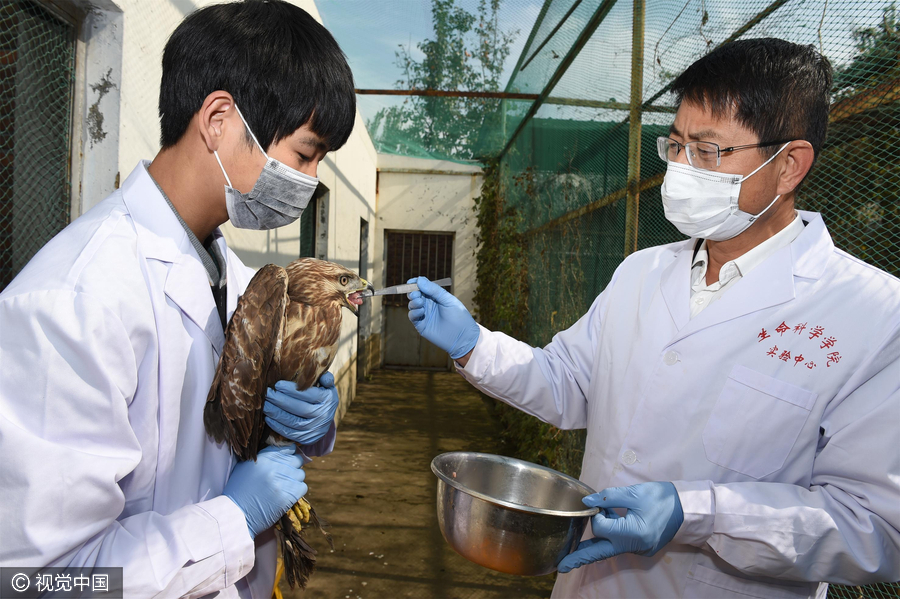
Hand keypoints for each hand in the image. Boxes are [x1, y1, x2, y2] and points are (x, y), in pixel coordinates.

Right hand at [223, 445, 306, 537]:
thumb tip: (283, 452)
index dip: (289, 454)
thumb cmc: (239, 490)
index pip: (288, 448)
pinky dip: (297, 491)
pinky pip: (303, 487)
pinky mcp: (287, 496)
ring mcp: (281, 482)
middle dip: (292, 467)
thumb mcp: (246, 466)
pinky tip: (287, 494)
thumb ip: (264, 457)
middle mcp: (274, 467)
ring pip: (300, 474)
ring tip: (284, 487)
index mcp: (264, 458)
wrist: (236, 514)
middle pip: (297, 460)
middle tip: (285, 475)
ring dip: (294, 480)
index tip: (286, 461)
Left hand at [264, 373, 337, 445]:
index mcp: (328, 400)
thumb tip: (325, 378)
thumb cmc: (321, 397)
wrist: (325, 420)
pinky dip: (277, 426)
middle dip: (280, 400)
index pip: (309, 394)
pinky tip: (268, 418)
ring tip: (265, 405)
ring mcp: (315, 429)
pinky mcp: (306, 438)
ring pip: (293, 421)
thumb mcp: (327, 386)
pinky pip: (289, 433)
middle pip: (299, 408)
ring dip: (276, 413)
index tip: (277, 385)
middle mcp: (323, 416)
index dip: (292, 390)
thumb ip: (325, 379)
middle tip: (267, 393)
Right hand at [407, 276, 479, 358]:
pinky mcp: (421, 325)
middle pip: (415, 295)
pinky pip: (412, 316)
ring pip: (412, 305)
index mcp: (436, 296)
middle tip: (416, 294)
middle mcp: (429, 304)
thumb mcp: (448, 300)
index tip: (411, 281)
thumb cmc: (459, 317)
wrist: (462, 337)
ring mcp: (424, 314)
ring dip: (413, 302)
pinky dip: (414, 312)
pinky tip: (421, 312)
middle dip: (413, 292)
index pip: (423, 287)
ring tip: (420, 303)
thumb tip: (419, 279)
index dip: (416, 283)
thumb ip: (434, 290)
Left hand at [557, 482, 683, 572]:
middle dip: (579, 558)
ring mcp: (639, 551)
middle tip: (561, 566)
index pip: (600, 528)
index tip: (601, 505)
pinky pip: (620, 545)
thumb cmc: (662, 498)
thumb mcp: (634, 493)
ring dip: (598, 539)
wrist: (688, 509)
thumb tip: (587, 502)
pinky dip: (611, 536)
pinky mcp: (641, 549)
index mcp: (632, 533)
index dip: (596, 515)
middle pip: (600, 553)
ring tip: (585, 536)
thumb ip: (609, 498)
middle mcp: (634, 547)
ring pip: (609, 547)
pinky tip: (611, 523)